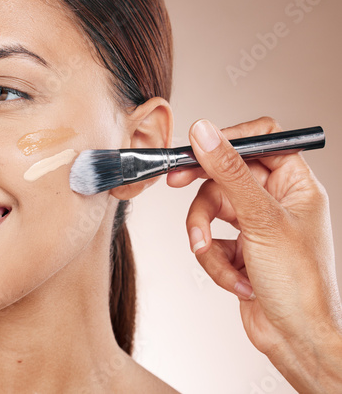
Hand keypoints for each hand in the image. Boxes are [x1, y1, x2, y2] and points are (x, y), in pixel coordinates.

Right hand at [167, 117, 341, 391]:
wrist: (295, 341)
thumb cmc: (299, 284)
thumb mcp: (260, 219)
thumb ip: (228, 172)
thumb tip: (204, 132)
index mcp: (294, 183)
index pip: (260, 140)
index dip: (229, 139)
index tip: (199, 146)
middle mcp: (274, 199)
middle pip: (224, 175)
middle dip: (202, 190)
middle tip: (174, 181)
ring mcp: (254, 223)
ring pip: (210, 209)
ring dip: (205, 236)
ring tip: (209, 254)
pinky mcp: (237, 245)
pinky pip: (210, 238)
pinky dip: (214, 260)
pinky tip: (236, 280)